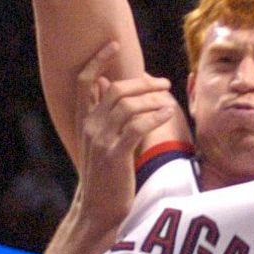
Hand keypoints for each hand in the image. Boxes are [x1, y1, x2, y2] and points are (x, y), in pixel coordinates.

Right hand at [74, 43, 178, 236]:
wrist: (98, 210)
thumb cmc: (105, 176)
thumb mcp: (100, 141)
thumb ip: (103, 113)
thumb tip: (106, 84)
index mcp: (83, 121)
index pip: (84, 82)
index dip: (97, 59)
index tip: (114, 43)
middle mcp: (89, 127)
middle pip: (116, 90)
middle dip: (143, 83)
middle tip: (164, 84)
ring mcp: (101, 140)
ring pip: (129, 105)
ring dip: (154, 99)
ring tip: (169, 101)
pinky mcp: (116, 154)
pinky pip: (138, 125)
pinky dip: (156, 115)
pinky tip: (167, 113)